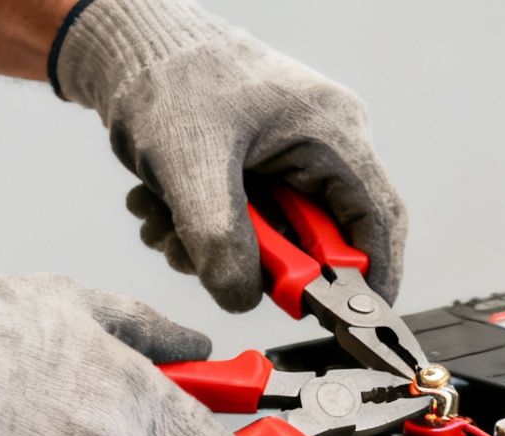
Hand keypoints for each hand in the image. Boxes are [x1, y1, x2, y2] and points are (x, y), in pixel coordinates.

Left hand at [53, 0, 406, 312]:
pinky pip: (247, 224)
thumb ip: (220, 239)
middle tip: (211, 267)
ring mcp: (290, 157)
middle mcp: (322, 146)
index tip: (350, 323)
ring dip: (219, 249)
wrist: (126, 42)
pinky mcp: (257, 168)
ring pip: (275, 239)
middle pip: (320, 239)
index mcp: (332, 133)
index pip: (378, 220)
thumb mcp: (189, 163)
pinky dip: (203, 232)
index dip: (374, 279)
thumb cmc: (167, 73)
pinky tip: (162, 211)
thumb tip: (242, 298)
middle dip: (261, 265)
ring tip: (167, 228)